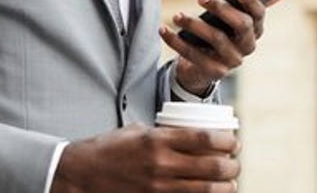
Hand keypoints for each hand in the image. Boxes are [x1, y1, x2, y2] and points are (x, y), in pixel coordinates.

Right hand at [52, 124, 238, 192]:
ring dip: (225, 186)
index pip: (205, 139)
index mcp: (158, 140)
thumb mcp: (138, 131)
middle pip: (212, 166)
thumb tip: (191, 134)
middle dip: (232, 166)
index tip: (235, 141)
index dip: (228, 141)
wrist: (81, 174)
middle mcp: (161, 164)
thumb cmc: (110, 148)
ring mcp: (158, 187)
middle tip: (235, 163)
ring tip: (230, 182)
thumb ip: (164, 133)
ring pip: (205, 190)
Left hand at [159, 0, 286, 95]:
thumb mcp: (237, 19)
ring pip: (216, 40)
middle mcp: (247, 47)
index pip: (259, 14)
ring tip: (177, 15)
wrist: (204, 67)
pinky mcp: (213, 72)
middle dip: (221, 9)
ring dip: (194, 24)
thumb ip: (254, 5)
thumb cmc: (222, 34)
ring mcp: (232, 61)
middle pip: (240, 26)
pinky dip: (176, 42)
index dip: (251, 2)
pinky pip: (194, 56)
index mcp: (256, 30)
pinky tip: (164, 29)